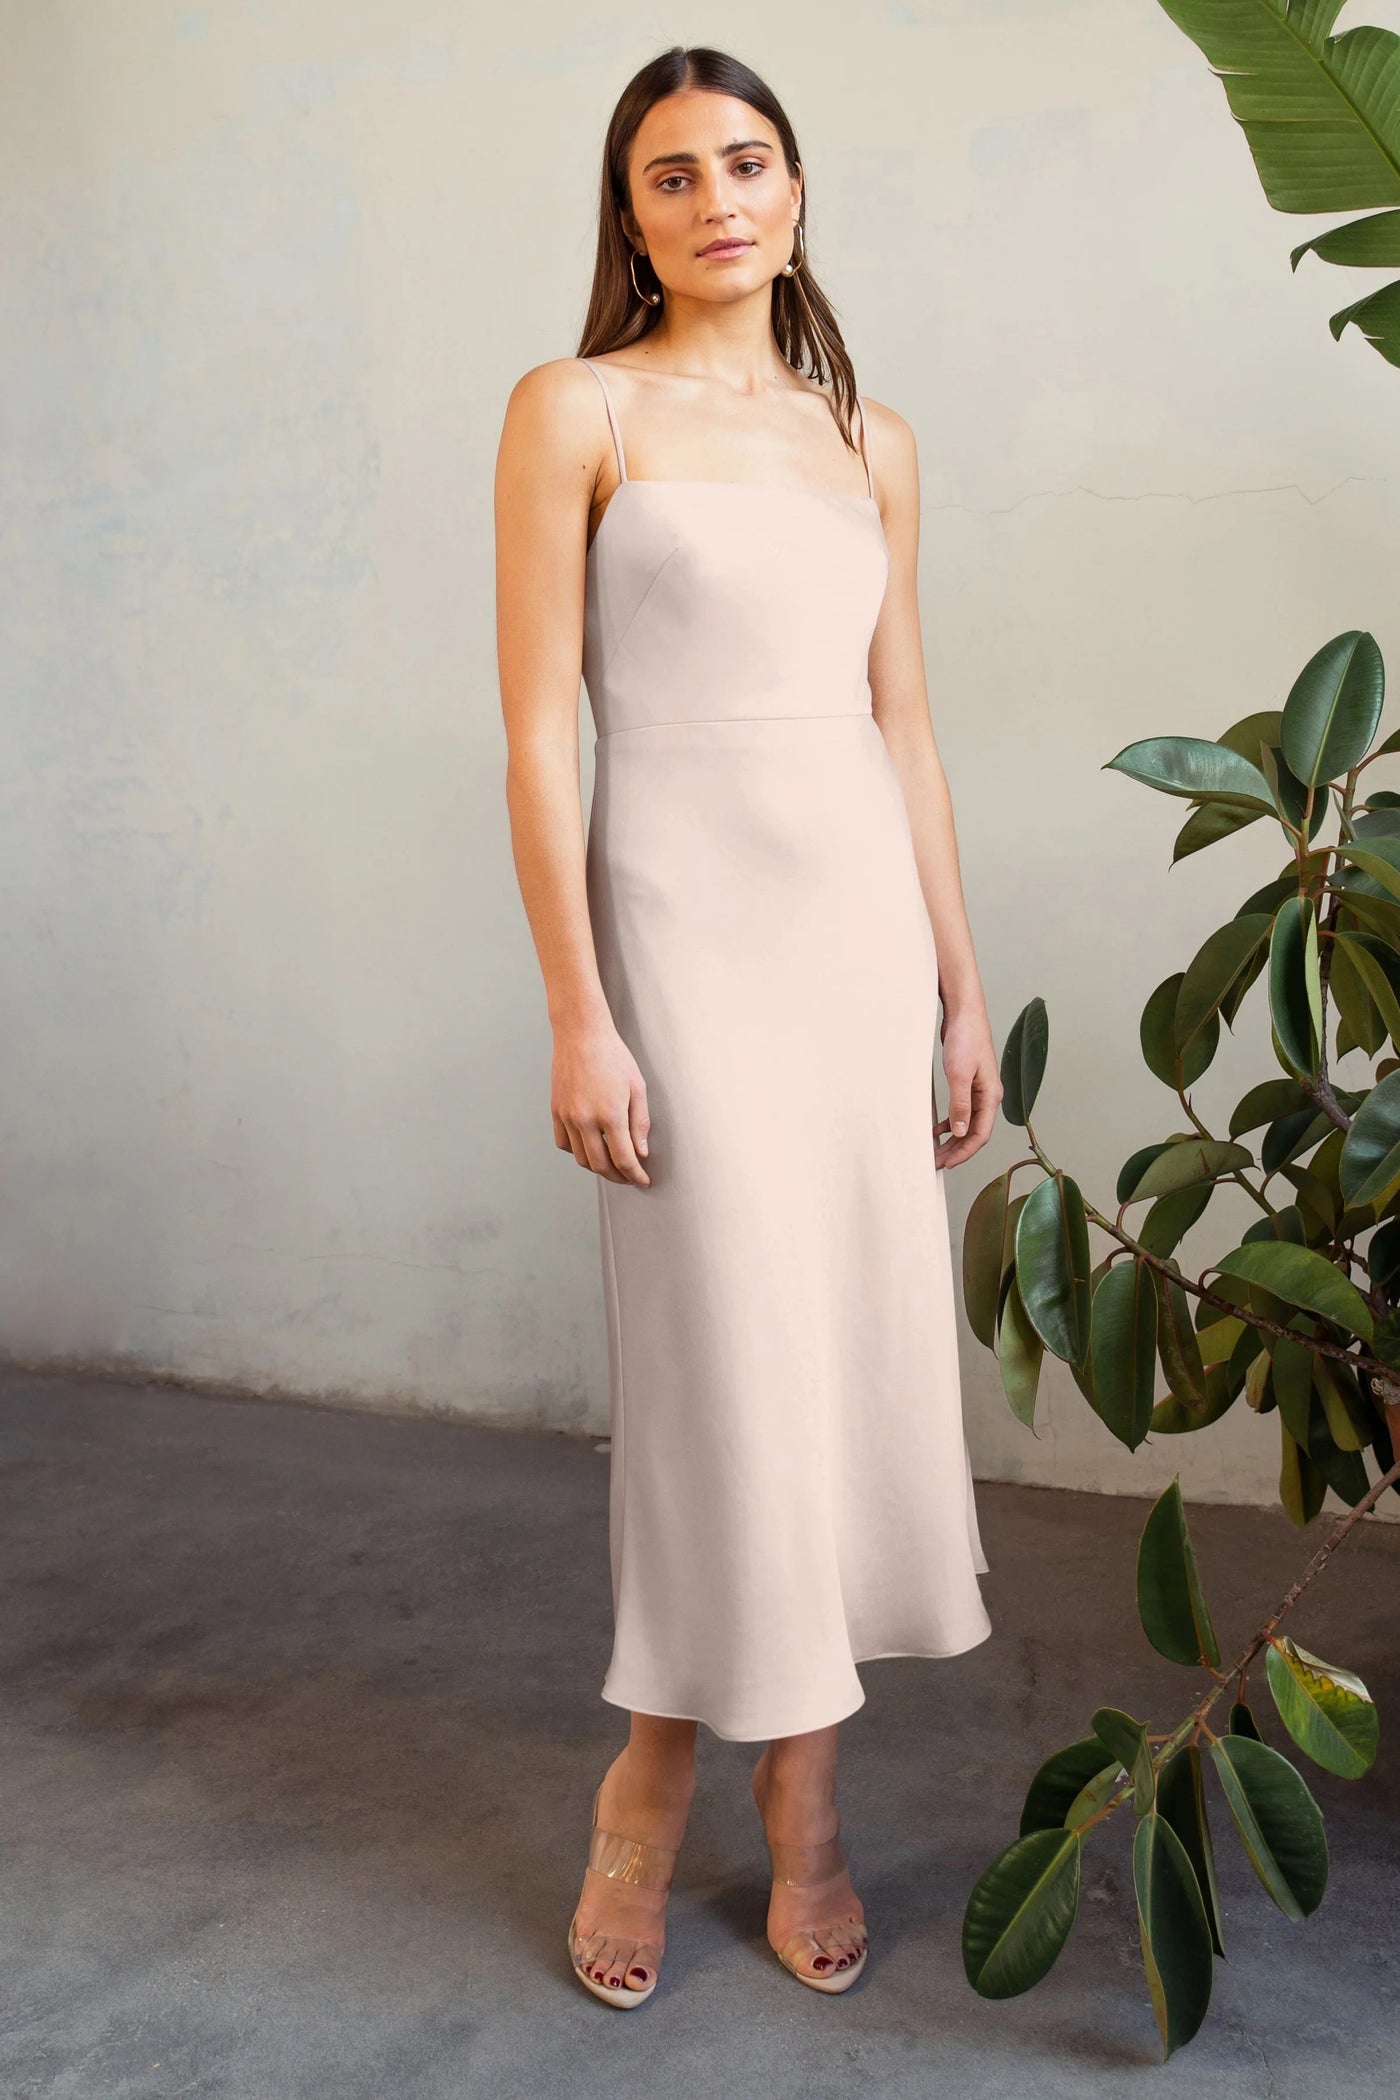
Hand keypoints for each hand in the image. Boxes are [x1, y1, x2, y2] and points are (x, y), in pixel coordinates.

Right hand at [551, 1017, 651, 1186]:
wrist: (581, 1034)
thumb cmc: (613, 1056)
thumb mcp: (638, 1087)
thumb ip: (640, 1123)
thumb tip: (641, 1152)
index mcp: (610, 1114)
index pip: (624, 1159)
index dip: (635, 1175)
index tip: (643, 1181)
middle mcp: (585, 1119)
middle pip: (600, 1165)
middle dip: (618, 1176)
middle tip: (630, 1176)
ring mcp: (567, 1116)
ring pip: (581, 1158)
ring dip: (598, 1167)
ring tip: (612, 1164)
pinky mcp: (556, 1111)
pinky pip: (564, 1143)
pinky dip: (578, 1152)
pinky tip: (590, 1147)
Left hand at [934, 1005, 1001, 1169]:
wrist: (965, 1014)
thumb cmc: (966, 1039)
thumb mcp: (959, 1074)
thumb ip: (960, 1104)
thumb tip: (959, 1132)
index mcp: (991, 1097)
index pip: (980, 1135)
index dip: (964, 1152)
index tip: (947, 1164)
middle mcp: (988, 1097)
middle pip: (974, 1133)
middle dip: (956, 1151)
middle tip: (936, 1163)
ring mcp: (979, 1091)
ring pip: (967, 1124)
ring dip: (952, 1140)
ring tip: (935, 1152)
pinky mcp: (968, 1084)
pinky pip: (962, 1112)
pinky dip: (951, 1123)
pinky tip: (938, 1129)